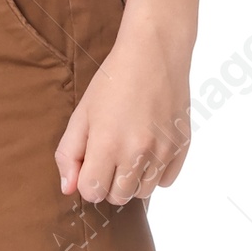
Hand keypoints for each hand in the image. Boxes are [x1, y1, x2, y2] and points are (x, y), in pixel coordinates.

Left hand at [56, 25, 192, 205]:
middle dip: (108, 183)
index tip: (89, 165)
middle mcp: (138, 151)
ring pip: (143, 193)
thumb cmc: (113, 81)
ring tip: (128, 152)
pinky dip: (155, 173)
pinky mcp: (183, 146)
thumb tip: (68, 189)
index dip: (87, 182)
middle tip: (108, 156)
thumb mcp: (81, 114)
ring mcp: (164, 150)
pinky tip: (148, 149)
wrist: (154, 53)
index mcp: (108, 144)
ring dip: (132, 181)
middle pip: (118, 197)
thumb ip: (69, 154)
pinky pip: (166, 181)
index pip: (92, 192)